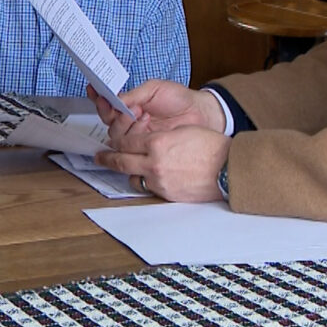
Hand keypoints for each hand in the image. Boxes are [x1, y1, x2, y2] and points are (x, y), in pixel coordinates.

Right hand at [89, 80, 223, 149]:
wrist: (201, 114)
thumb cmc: (179, 98)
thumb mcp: (155, 88)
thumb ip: (134, 94)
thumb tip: (115, 100)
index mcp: (130, 105)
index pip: (108, 104)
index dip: (99, 98)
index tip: (94, 90)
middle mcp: (130, 121)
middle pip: (108, 123)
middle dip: (114, 114)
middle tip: (129, 108)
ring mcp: (137, 135)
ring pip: (116, 136)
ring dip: (126, 124)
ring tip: (144, 114)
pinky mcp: (146, 147)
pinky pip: (130, 146)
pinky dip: (135, 134)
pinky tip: (147, 123)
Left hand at [95, 126, 228, 202]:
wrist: (227, 168)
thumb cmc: (211, 146)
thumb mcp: (182, 131)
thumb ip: (159, 136)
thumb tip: (145, 140)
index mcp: (157, 143)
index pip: (126, 142)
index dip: (118, 140)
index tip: (112, 141)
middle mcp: (154, 164)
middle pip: (121, 161)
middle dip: (107, 159)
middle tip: (98, 157)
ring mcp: (160, 181)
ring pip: (133, 178)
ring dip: (128, 172)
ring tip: (126, 169)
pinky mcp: (167, 195)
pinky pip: (150, 188)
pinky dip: (147, 181)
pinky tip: (150, 177)